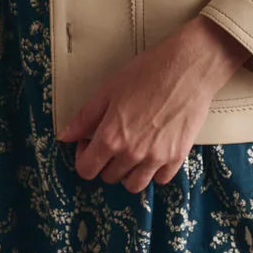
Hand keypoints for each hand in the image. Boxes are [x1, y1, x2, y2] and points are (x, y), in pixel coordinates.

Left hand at [56, 15, 250, 192]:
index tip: (90, 141)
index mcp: (112, 137)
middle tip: (114, 138)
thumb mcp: (109, 89)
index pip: (86, 170)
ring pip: (134, 185)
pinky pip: (160, 179)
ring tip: (133, 150)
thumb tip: (64, 137)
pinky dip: (155, 170)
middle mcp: (133, 154)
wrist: (188, 67)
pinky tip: (154, 151)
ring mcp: (157, 158)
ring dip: (128, 172)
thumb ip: (84, 117)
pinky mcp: (177, 157)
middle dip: (106, 161)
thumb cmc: (148, 72)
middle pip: (109, 177)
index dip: (84, 156)